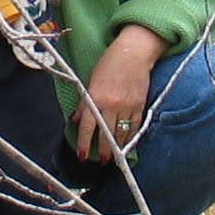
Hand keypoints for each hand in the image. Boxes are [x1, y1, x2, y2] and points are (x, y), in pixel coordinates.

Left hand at [74, 27, 165, 159]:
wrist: (134, 53)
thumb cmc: (109, 64)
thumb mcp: (91, 81)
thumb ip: (84, 103)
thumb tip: (75, 120)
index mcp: (96, 97)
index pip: (87, 126)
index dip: (83, 142)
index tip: (82, 154)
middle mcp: (111, 105)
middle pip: (106, 134)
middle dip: (103, 150)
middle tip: (101, 161)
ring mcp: (127, 106)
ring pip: (122, 134)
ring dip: (118, 148)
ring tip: (114, 157)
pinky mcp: (140, 106)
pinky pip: (135, 127)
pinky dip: (131, 138)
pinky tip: (128, 145)